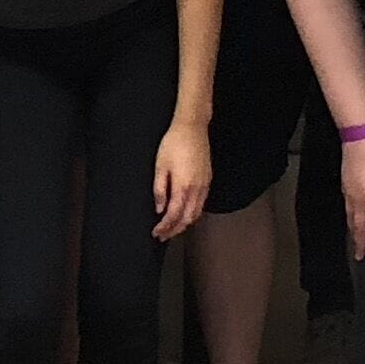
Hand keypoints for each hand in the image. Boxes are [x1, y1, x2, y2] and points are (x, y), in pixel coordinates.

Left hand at [150, 121, 213, 239]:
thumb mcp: (160, 166)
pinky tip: (185, 213)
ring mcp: (204, 185)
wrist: (192, 128)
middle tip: (163, 235)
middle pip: (187, 219)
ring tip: (172, 228)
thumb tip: (159, 208)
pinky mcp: (208, 180)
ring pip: (196, 213)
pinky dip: (193, 213)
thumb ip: (160, 190)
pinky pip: (202, 204)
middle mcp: (197, 189)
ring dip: (184, 224)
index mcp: (183, 186)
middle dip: (175, 230)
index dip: (165, 227)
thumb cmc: (174, 143)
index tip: (156, 233)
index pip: (174, 215)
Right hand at [341, 131, 364, 263]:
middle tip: (360, 257)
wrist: (360, 138)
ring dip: (353, 233)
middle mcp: (361, 202)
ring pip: (351, 220)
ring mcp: (350, 195)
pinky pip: (346, 208)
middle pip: (361, 230)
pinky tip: (350, 215)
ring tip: (354, 241)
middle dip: (361, 245)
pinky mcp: (345, 186)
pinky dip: (348, 217)